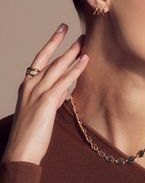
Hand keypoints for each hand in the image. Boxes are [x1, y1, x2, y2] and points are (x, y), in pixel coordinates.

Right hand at [1, 24, 88, 164]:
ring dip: (73, 52)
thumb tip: (64, 86)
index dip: (52, 43)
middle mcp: (30, 85)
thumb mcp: (39, 108)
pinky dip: (75, 70)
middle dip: (65, 44)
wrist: (20, 152)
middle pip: (51, 59)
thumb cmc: (30, 133)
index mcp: (27, 85)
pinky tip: (85, 60)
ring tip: (84, 41)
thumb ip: (51, 95)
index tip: (61, 31)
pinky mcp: (46, 101)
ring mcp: (37, 92)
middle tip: (77, 32)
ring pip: (58, 66)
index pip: (41, 59)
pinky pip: (64, 81)